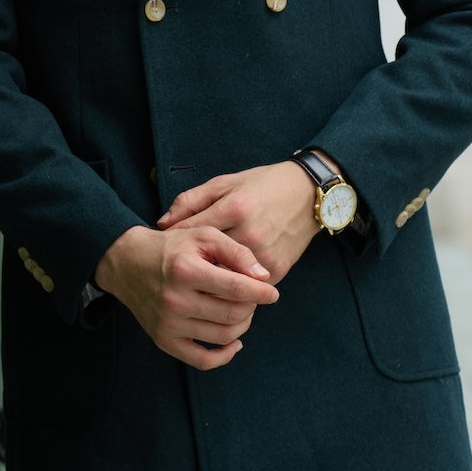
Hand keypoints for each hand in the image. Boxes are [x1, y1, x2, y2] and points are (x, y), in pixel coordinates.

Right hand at [94, 224, 278, 370]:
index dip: (261, 293)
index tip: (272, 293)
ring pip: (222, 336)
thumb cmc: (173, 247)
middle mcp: (175, 300)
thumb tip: (264, 276)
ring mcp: (168, 324)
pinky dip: (224, 356)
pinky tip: (234, 341)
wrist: (129, 263)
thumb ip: (236, 252)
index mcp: (185, 270)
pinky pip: (202, 360)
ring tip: (243, 311)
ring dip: (242, 326)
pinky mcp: (163, 340)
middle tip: (253, 298)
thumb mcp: (204, 236)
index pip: (236, 289)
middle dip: (251, 307)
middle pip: (232, 314)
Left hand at [158, 160, 319, 283]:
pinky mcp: (277, 269)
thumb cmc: (263, 185)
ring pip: (225, 279)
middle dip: (188, 266)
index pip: (191, 231)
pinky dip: (233, 287)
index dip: (173, 241)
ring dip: (209, 282)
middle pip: (206, 261)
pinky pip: (247, 287)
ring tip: (194, 282)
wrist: (309, 195)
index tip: (164, 248)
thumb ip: (191, 201)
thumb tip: (162, 224)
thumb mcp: (225, 183)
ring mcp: (265, 254)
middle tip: (174, 271)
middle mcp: (250, 233)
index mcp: (234, 207)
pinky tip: (222, 284)